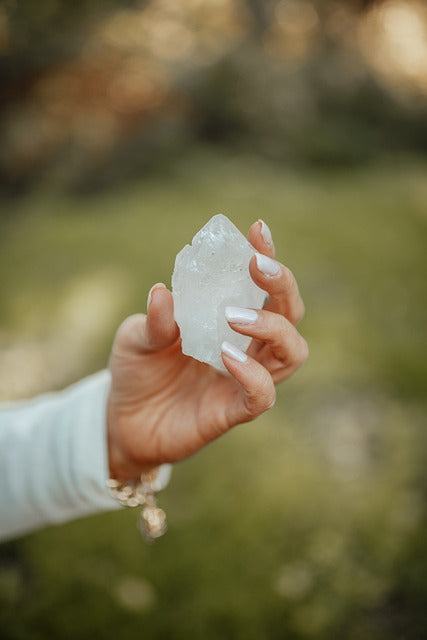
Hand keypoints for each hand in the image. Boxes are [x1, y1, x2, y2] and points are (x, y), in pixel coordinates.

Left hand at [107, 220, 307, 479]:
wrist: (122, 419)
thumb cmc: (137, 369)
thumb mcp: (136, 337)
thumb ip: (154, 320)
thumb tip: (163, 293)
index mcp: (226, 318)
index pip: (261, 285)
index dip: (267, 256)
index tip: (258, 230)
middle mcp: (245, 345)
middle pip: (290, 313)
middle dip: (282, 285)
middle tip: (257, 267)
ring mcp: (244, 379)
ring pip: (291, 353)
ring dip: (272, 327)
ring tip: (233, 315)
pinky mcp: (234, 411)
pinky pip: (262, 395)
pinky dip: (253, 375)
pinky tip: (226, 356)